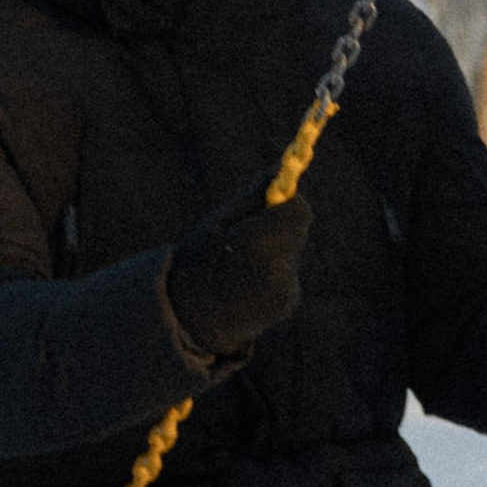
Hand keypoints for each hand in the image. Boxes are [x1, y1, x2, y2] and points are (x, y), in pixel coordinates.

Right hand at [164, 184, 311, 362]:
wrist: (188, 319)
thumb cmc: (197, 263)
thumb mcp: (217, 223)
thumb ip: (254, 197)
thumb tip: (281, 168)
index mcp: (258, 246)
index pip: (298, 210)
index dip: (283, 204)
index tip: (267, 204)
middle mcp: (278, 271)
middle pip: (296, 231)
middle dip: (277, 227)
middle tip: (244, 236)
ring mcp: (286, 291)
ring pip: (292, 252)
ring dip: (274, 250)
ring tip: (240, 265)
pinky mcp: (288, 303)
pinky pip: (289, 273)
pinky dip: (273, 271)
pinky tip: (247, 283)